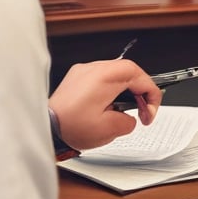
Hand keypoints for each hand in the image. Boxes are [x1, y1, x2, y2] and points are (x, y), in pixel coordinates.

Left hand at [48, 59, 162, 149]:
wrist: (45, 128)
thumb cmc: (70, 127)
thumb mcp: (110, 129)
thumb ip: (129, 121)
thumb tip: (130, 118)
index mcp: (106, 77)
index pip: (141, 77)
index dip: (151, 96)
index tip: (149, 113)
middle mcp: (94, 69)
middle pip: (130, 71)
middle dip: (140, 91)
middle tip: (142, 111)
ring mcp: (84, 71)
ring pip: (116, 74)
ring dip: (125, 90)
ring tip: (123, 110)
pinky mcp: (76, 78)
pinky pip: (101, 78)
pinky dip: (111, 90)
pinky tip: (107, 106)